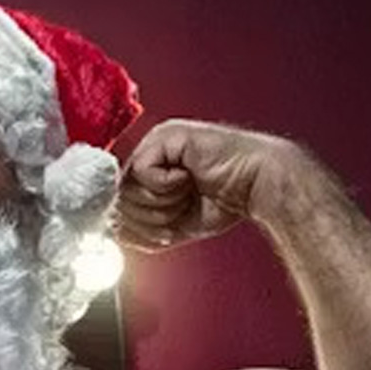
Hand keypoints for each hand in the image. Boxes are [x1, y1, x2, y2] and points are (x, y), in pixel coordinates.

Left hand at [113, 119, 304, 253]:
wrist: (258, 187)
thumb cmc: (224, 202)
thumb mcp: (172, 222)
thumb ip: (141, 225)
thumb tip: (112, 233)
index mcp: (151, 168)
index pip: (119, 200)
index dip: (133, 223)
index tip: (161, 234)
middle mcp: (150, 150)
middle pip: (119, 197)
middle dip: (149, 218)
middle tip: (178, 213)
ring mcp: (156, 140)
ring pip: (128, 186)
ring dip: (160, 204)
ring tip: (187, 195)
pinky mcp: (166, 135)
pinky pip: (142, 171)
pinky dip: (166, 186)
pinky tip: (189, 178)